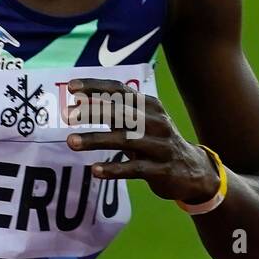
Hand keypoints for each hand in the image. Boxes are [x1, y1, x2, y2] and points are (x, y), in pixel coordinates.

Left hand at [64, 78, 219, 205]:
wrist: (192, 171)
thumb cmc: (156, 143)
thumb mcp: (141, 123)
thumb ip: (116, 112)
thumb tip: (80, 101)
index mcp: (150, 106)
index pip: (120, 90)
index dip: (96, 87)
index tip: (71, 87)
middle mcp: (156, 122)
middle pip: (121, 112)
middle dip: (92, 111)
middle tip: (67, 115)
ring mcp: (160, 145)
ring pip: (124, 140)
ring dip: (95, 139)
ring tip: (71, 142)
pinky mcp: (161, 169)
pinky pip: (134, 169)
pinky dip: (114, 169)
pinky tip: (95, 170)